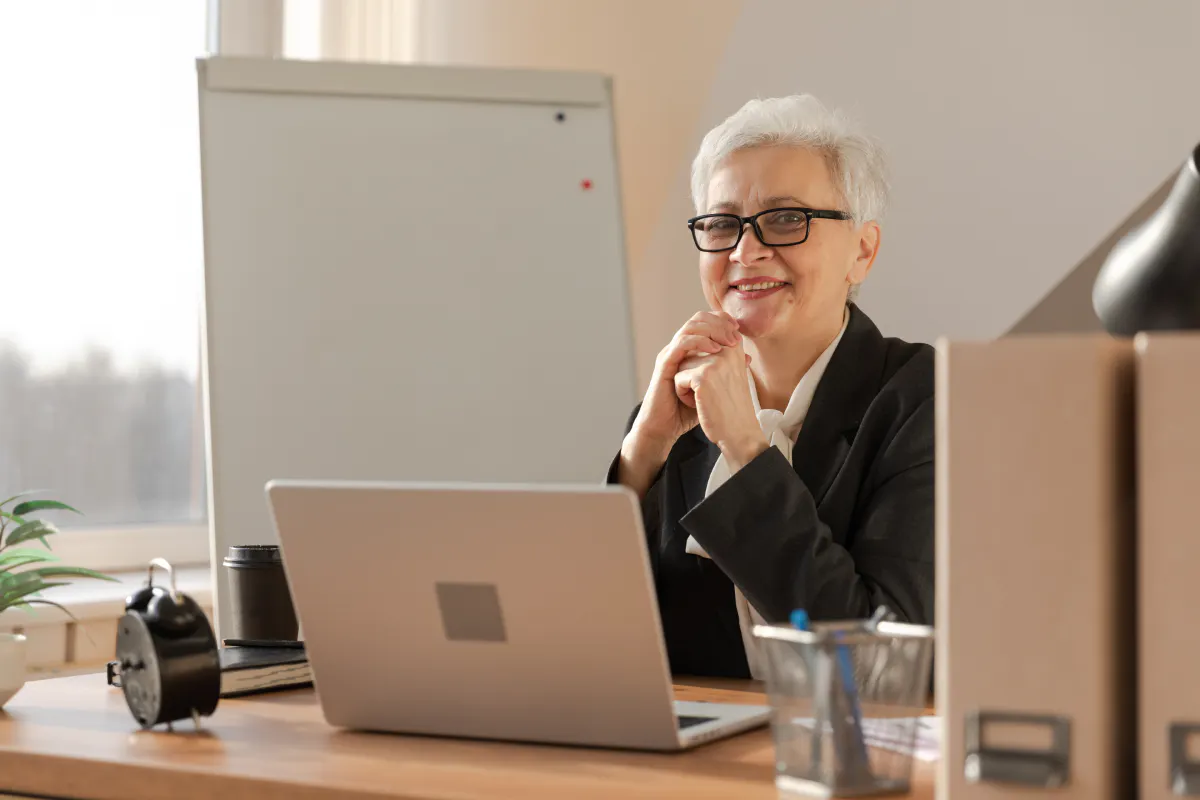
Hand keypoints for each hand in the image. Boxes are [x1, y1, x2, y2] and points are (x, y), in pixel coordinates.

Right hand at [629, 311, 743, 452]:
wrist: (665, 427)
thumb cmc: (685, 410)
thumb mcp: (712, 387)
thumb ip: (726, 370)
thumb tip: (746, 358)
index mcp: (688, 350)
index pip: (704, 322)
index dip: (722, 320)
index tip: (739, 328)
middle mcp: (677, 348)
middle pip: (697, 319)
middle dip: (719, 322)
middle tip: (736, 332)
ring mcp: (670, 355)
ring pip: (690, 327)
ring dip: (712, 330)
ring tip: (729, 340)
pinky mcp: (664, 365)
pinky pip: (681, 344)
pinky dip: (700, 342)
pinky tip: (715, 350)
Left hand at [673, 339, 767, 469]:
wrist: (739, 433)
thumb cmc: (732, 405)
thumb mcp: (731, 372)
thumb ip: (720, 352)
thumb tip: (705, 336)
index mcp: (734, 346)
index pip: (703, 340)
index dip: (700, 364)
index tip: (714, 382)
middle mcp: (727, 349)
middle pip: (689, 354)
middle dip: (692, 374)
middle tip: (712, 392)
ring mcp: (715, 362)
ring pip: (682, 366)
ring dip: (687, 385)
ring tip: (707, 398)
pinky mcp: (702, 376)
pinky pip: (678, 379)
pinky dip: (684, 395)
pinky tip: (700, 404)